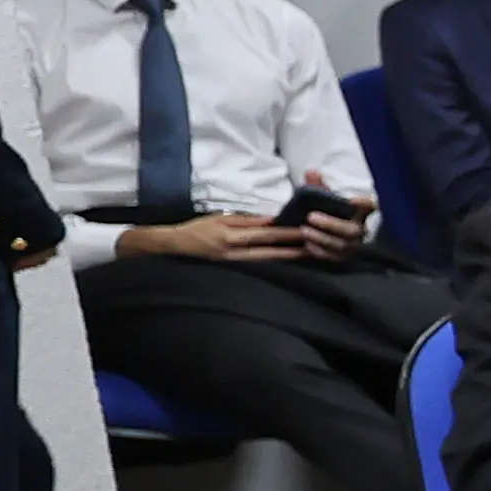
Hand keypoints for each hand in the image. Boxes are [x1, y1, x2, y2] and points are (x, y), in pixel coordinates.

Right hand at [119, 211, 314, 263]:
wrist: (174, 247)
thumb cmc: (197, 229)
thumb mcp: (220, 219)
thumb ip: (246, 220)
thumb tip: (273, 219)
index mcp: (231, 236)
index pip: (266, 235)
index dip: (287, 234)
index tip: (306, 231)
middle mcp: (235, 254)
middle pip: (271, 252)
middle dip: (294, 251)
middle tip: (317, 248)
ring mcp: (235, 265)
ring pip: (267, 263)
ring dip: (288, 260)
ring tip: (308, 256)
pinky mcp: (234, 271)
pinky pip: (258, 268)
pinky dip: (274, 266)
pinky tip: (289, 265)